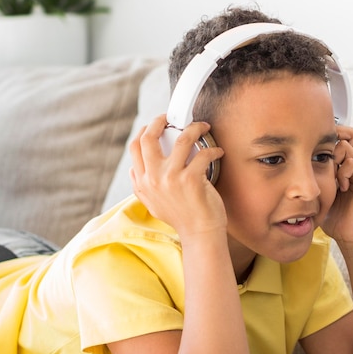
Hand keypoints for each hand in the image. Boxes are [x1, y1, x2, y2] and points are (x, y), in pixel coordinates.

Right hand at [129, 115, 226, 238]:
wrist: (199, 235)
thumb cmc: (182, 218)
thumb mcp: (152, 203)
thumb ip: (142, 185)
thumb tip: (134, 167)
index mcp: (143, 183)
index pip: (135, 147)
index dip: (145, 129)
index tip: (157, 124)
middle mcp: (153, 179)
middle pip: (150, 138)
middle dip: (162, 121)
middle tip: (175, 118)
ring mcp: (171, 179)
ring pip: (181, 139)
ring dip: (194, 128)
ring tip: (203, 127)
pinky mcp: (191, 180)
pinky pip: (203, 153)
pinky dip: (213, 149)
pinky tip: (217, 151)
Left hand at [322, 125, 352, 250]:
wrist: (352, 237)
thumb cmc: (336, 219)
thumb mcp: (320, 194)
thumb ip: (314, 180)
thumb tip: (295, 169)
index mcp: (346, 168)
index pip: (341, 139)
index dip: (327, 139)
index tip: (312, 150)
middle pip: (349, 133)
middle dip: (331, 140)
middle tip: (321, 158)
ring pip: (347, 145)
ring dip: (334, 157)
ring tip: (332, 177)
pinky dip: (343, 172)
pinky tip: (341, 187)